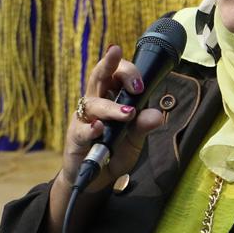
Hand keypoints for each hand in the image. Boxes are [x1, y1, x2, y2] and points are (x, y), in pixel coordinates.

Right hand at [57, 44, 165, 193]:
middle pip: (98, 76)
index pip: (116, 74)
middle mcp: (95, 103)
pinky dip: (91, 129)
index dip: (127, 71)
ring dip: (111, 107)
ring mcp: (83, 119)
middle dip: (108, 63)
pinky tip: (99, 128)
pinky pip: (81, 130)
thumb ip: (143, 126)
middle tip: (117, 53)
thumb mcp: (134, 139)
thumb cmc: (114, 151)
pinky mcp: (75, 138)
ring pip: (93, 103)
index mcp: (110, 97)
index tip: (141, 82)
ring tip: (127, 113)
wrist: (97, 179)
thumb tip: (158, 115)